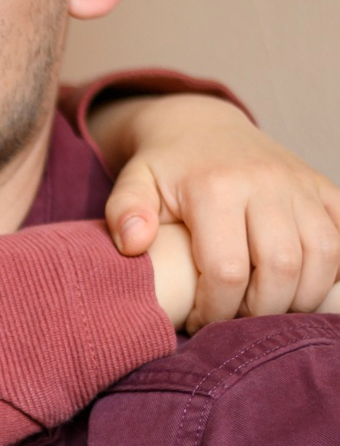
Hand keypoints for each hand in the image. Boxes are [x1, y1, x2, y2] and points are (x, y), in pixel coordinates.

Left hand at [95, 94, 339, 329]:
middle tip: (235, 319)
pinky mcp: (322, 187)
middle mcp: (266, 182)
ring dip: (301, 296)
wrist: (201, 126)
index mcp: (216, 187)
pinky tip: (303, 284)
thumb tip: (133, 244)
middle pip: (281, 269)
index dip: (215, 310)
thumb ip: (125, 211)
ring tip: (268, 307)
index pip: (227, 272)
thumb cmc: (164, 168)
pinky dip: (334, 268)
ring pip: (323, 256)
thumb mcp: (133, 183)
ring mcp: (299, 184)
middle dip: (259, 310)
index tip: (198, 320)